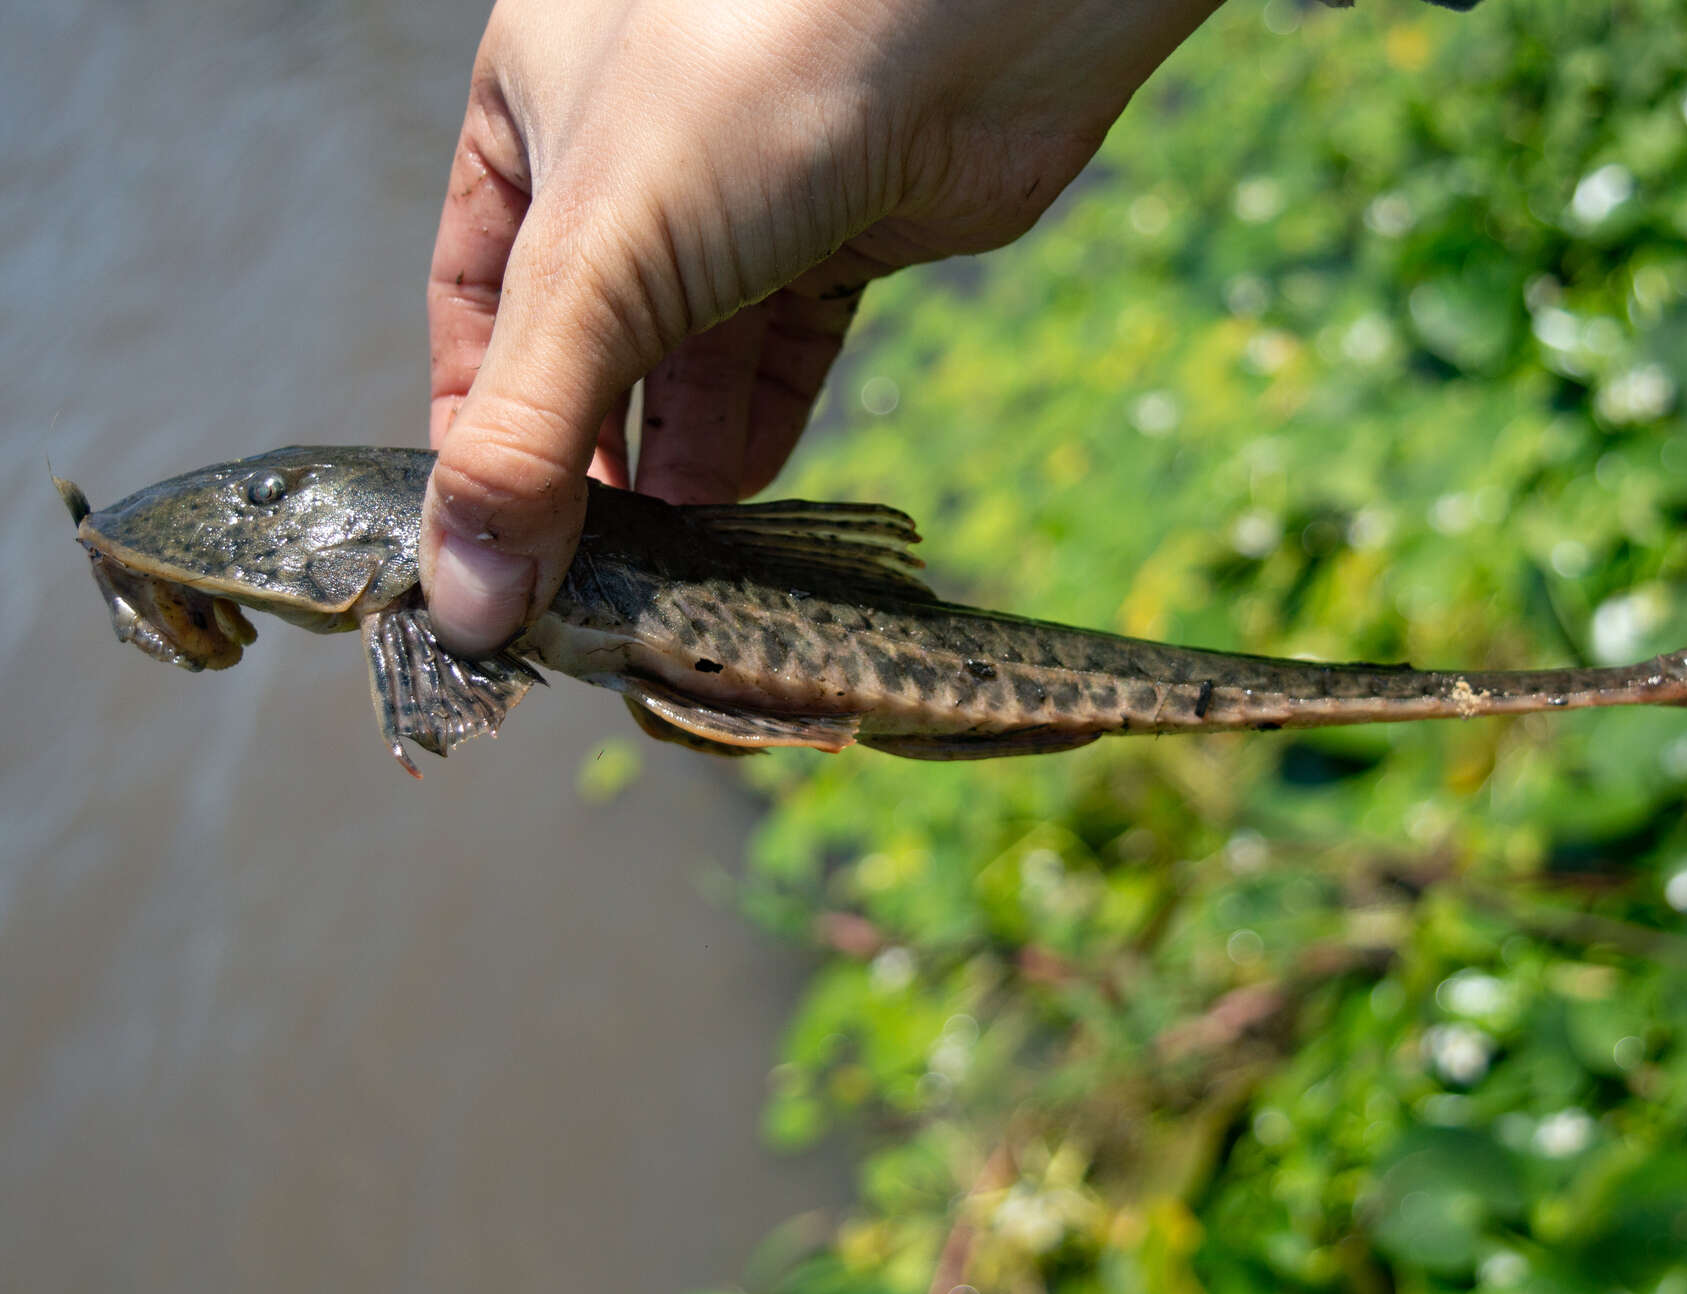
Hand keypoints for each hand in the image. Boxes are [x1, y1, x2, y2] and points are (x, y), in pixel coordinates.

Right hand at [422, 0, 1219, 654]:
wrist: (979, 11)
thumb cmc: (753, 77)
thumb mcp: (599, 261)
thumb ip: (527, 435)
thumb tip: (465, 598)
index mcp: (531, 113)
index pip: (475, 300)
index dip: (478, 424)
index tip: (489, 543)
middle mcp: (632, 152)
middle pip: (589, 342)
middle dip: (591, 460)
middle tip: (595, 579)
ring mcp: (747, 192)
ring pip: (693, 354)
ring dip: (680, 461)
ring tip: (672, 568)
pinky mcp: (848, 228)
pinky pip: (786, 348)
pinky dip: (762, 425)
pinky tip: (742, 502)